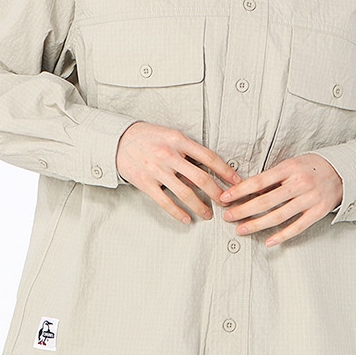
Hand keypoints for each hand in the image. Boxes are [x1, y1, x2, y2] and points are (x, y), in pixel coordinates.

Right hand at [116, 122, 240, 223]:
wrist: (118, 140)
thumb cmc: (149, 137)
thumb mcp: (171, 135)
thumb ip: (188, 150)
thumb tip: (209, 168)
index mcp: (179, 140)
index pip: (209, 157)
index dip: (225, 171)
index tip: (236, 182)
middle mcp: (169, 155)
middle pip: (201, 178)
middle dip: (217, 193)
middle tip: (226, 203)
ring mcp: (157, 170)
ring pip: (185, 193)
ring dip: (200, 206)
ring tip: (209, 214)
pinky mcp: (145, 182)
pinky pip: (165, 201)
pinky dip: (178, 212)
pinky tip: (187, 218)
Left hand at [219, 154, 342, 246]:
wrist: (344, 171)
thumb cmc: (312, 166)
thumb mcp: (291, 163)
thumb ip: (273, 177)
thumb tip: (248, 189)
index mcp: (289, 168)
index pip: (259, 181)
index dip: (240, 191)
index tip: (225, 198)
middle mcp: (299, 184)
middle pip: (265, 201)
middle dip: (243, 210)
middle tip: (228, 217)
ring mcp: (310, 199)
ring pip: (278, 216)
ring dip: (257, 224)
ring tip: (241, 229)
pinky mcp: (318, 212)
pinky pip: (297, 227)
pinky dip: (282, 236)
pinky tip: (268, 241)